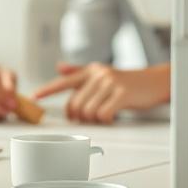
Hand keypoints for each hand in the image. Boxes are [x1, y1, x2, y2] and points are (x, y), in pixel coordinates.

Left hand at [32, 62, 170, 122]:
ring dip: (94, 120)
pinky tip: (113, 117)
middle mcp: (97, 75)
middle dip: (79, 117)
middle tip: (89, 118)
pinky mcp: (121, 93)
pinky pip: (103, 114)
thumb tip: (59, 67)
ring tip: (104, 115)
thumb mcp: (102, 73)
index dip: (47, 90)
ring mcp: (109, 83)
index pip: (63, 81)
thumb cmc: (127, 81)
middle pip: (75, 104)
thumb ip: (79, 71)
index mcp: (89, 71)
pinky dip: (106, 120)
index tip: (33, 97)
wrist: (154, 82)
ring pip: (87, 111)